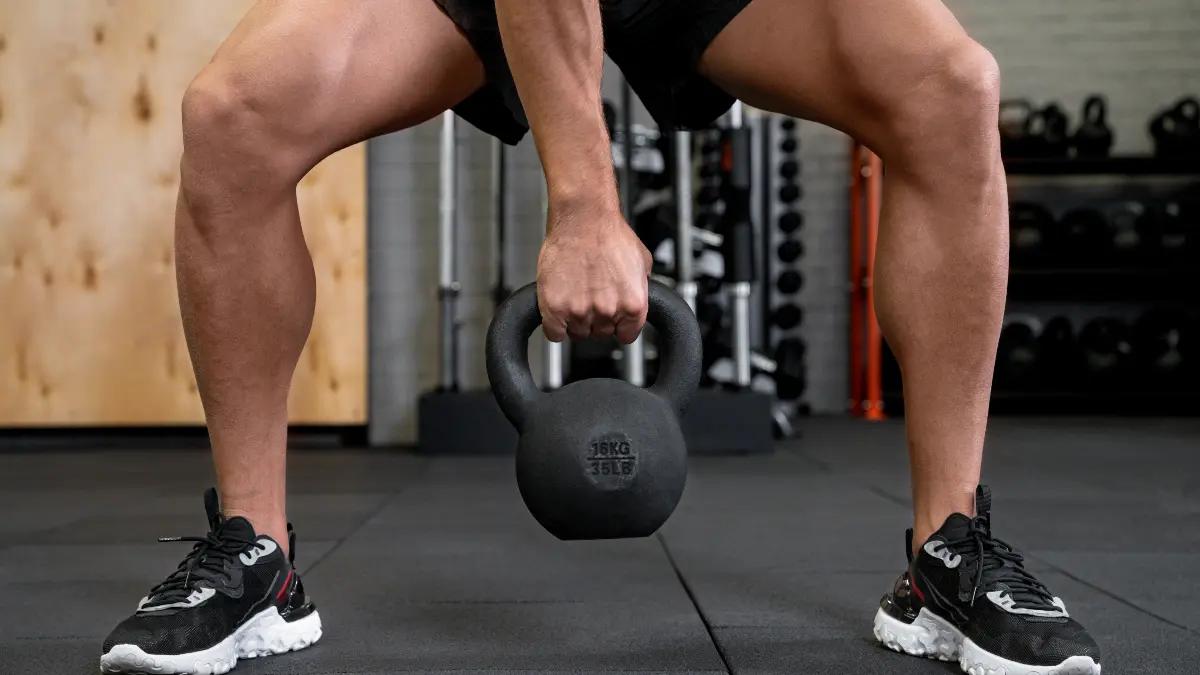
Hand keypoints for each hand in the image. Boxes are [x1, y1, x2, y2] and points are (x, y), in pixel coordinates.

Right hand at [537, 199, 651, 343]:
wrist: (583, 217)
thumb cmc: (609, 232)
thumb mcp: (642, 262)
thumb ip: (641, 288)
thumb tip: (637, 297)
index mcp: (633, 305)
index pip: (626, 336)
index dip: (618, 326)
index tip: (611, 318)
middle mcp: (608, 311)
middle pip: (600, 334)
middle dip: (595, 319)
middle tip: (589, 297)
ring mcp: (580, 311)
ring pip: (577, 334)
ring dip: (574, 320)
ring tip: (574, 295)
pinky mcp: (555, 308)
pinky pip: (554, 334)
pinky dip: (555, 325)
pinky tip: (558, 309)